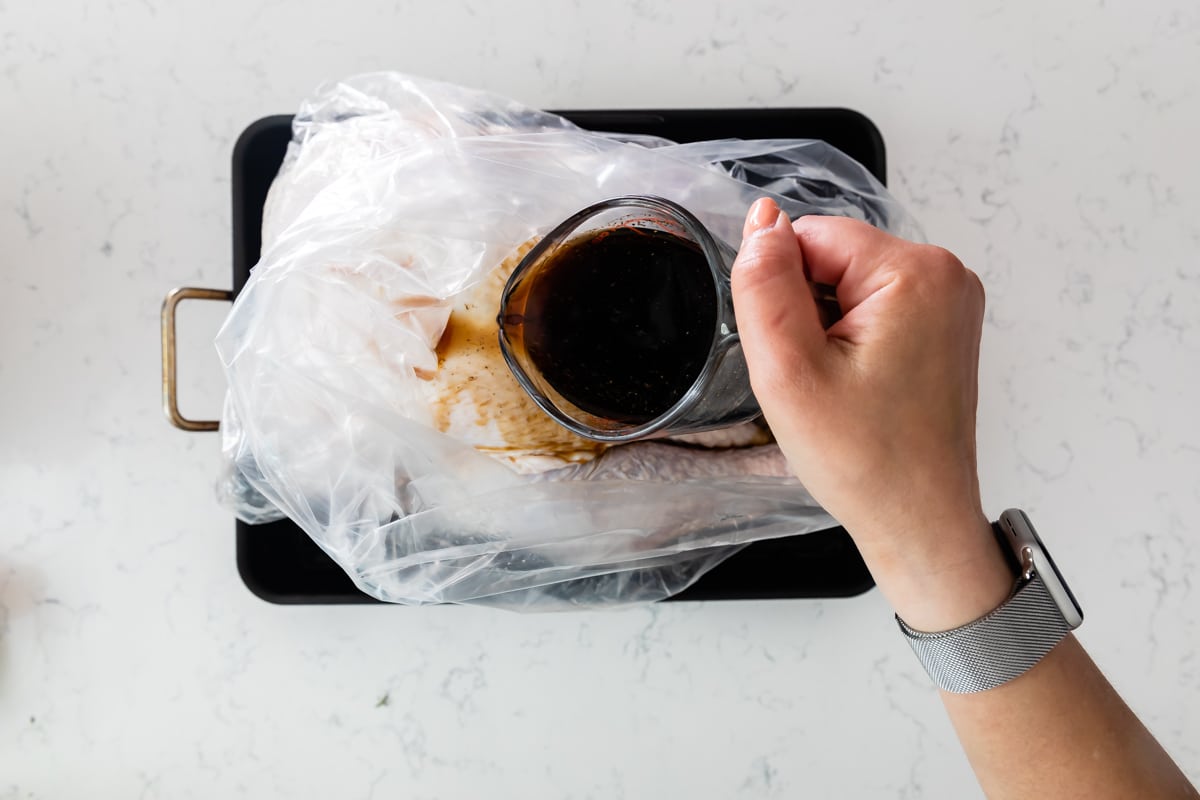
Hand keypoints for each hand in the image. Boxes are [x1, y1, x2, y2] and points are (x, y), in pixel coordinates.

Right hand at [731, 198, 1010, 629]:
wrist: (918, 520)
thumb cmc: (865, 461)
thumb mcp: (789, 371)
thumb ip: (764, 285)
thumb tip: (761, 221)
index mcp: (915, 272)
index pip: (809, 235)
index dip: (782, 293)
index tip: (799, 353)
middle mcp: (946, 274)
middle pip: (831, 257)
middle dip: (807, 312)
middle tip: (819, 379)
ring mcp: (950, 301)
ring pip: (847, 284)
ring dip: (826, 330)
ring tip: (841, 387)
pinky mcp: (943, 326)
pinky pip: (872, 308)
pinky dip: (850, 341)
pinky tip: (857, 386)